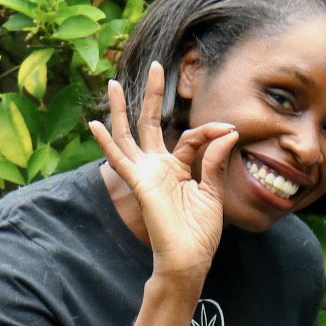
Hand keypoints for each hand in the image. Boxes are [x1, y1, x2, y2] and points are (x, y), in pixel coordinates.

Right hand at [89, 62, 237, 282]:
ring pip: (129, 134)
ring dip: (121, 109)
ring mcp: (146, 174)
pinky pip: (119, 159)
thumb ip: (214, 160)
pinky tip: (95, 125)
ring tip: (114, 83)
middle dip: (152, 95)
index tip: (230, 129)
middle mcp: (158, 167)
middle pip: (151, 124)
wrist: (190, 259)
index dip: (211, 130)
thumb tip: (227, 130)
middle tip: (156, 66)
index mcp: (177, 169)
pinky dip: (107, 142)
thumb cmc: (200, 233)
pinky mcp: (139, 183)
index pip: (191, 137)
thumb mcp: (212, 192)